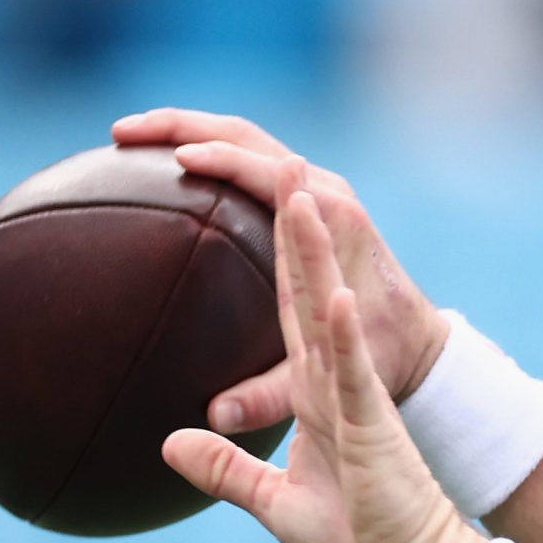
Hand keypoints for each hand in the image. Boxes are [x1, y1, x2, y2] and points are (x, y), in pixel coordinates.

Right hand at [112, 108, 449, 432]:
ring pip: (247, 139)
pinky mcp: (315, 199)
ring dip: (188, 129)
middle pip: (246, 138)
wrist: (421, 344)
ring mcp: (322, 191)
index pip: (267, 171)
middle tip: (121, 132)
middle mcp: (329, 195)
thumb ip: (271, 397)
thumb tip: (214, 416)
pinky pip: (252, 157)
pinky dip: (208, 148)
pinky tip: (166, 161)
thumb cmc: (380, 358)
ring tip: (129, 137)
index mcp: (334, 222)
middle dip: (181, 127)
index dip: (219, 159)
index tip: (171, 158)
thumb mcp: (330, 379)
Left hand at [163, 159, 482, 542]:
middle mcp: (336, 373)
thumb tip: (169, 445)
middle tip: (270, 161)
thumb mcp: (277, 501)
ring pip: (329, 303)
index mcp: (319, 386)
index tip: (251, 204)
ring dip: (314, 245)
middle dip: (291, 219)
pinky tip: (329, 290)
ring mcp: (355, 388)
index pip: (285, 305)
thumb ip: (225, 469)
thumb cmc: (363, 537)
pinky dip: (339, 325)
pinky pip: (351, 363)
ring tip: (297, 186)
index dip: (271, 252)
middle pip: (306, 281)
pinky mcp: (372, 417)